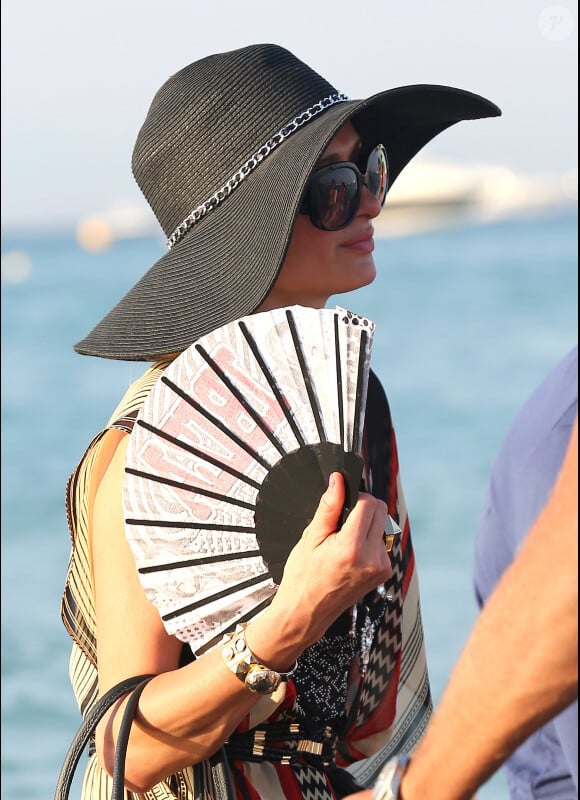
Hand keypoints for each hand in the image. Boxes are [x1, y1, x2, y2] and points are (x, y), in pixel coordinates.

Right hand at [256, 472, 391, 656]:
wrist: (306, 613)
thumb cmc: (302, 577)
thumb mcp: (310, 538)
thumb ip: (329, 507)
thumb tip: (338, 480)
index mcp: (352, 548)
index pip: (369, 503)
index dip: (354, 496)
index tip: (341, 501)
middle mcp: (372, 558)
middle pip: (380, 510)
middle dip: (362, 508)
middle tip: (339, 522)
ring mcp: (381, 567)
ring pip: (383, 524)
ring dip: (367, 524)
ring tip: (342, 540)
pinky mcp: (384, 572)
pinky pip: (382, 541)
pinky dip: (369, 539)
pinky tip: (350, 552)